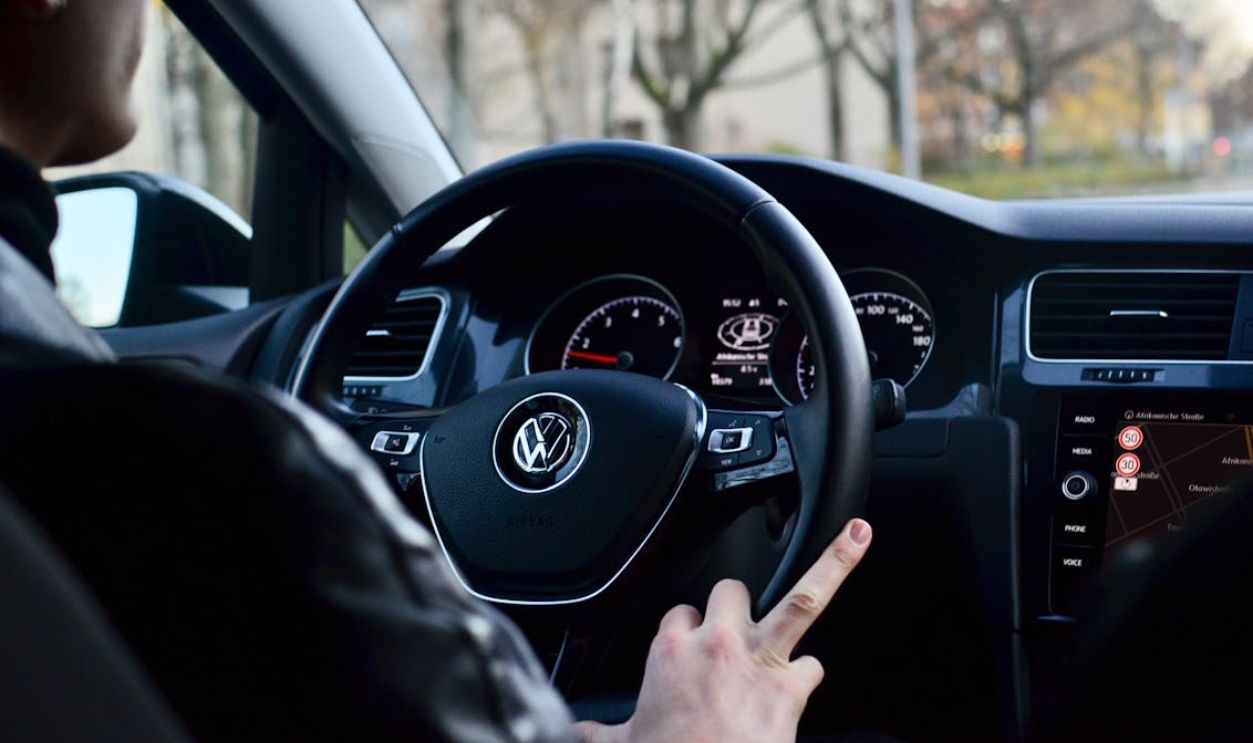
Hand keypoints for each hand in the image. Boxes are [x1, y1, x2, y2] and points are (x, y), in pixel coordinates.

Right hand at [576, 518, 871, 742]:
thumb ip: (597, 731)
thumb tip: (574, 732)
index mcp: (670, 649)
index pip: (680, 613)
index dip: (686, 628)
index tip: (688, 646)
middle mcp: (717, 643)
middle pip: (731, 589)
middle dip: (734, 602)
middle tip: (737, 621)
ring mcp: (759, 661)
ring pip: (804, 597)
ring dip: (834, 563)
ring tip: (858, 534)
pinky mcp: (790, 689)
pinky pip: (813, 666)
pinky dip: (808, 675)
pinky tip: (802, 685)